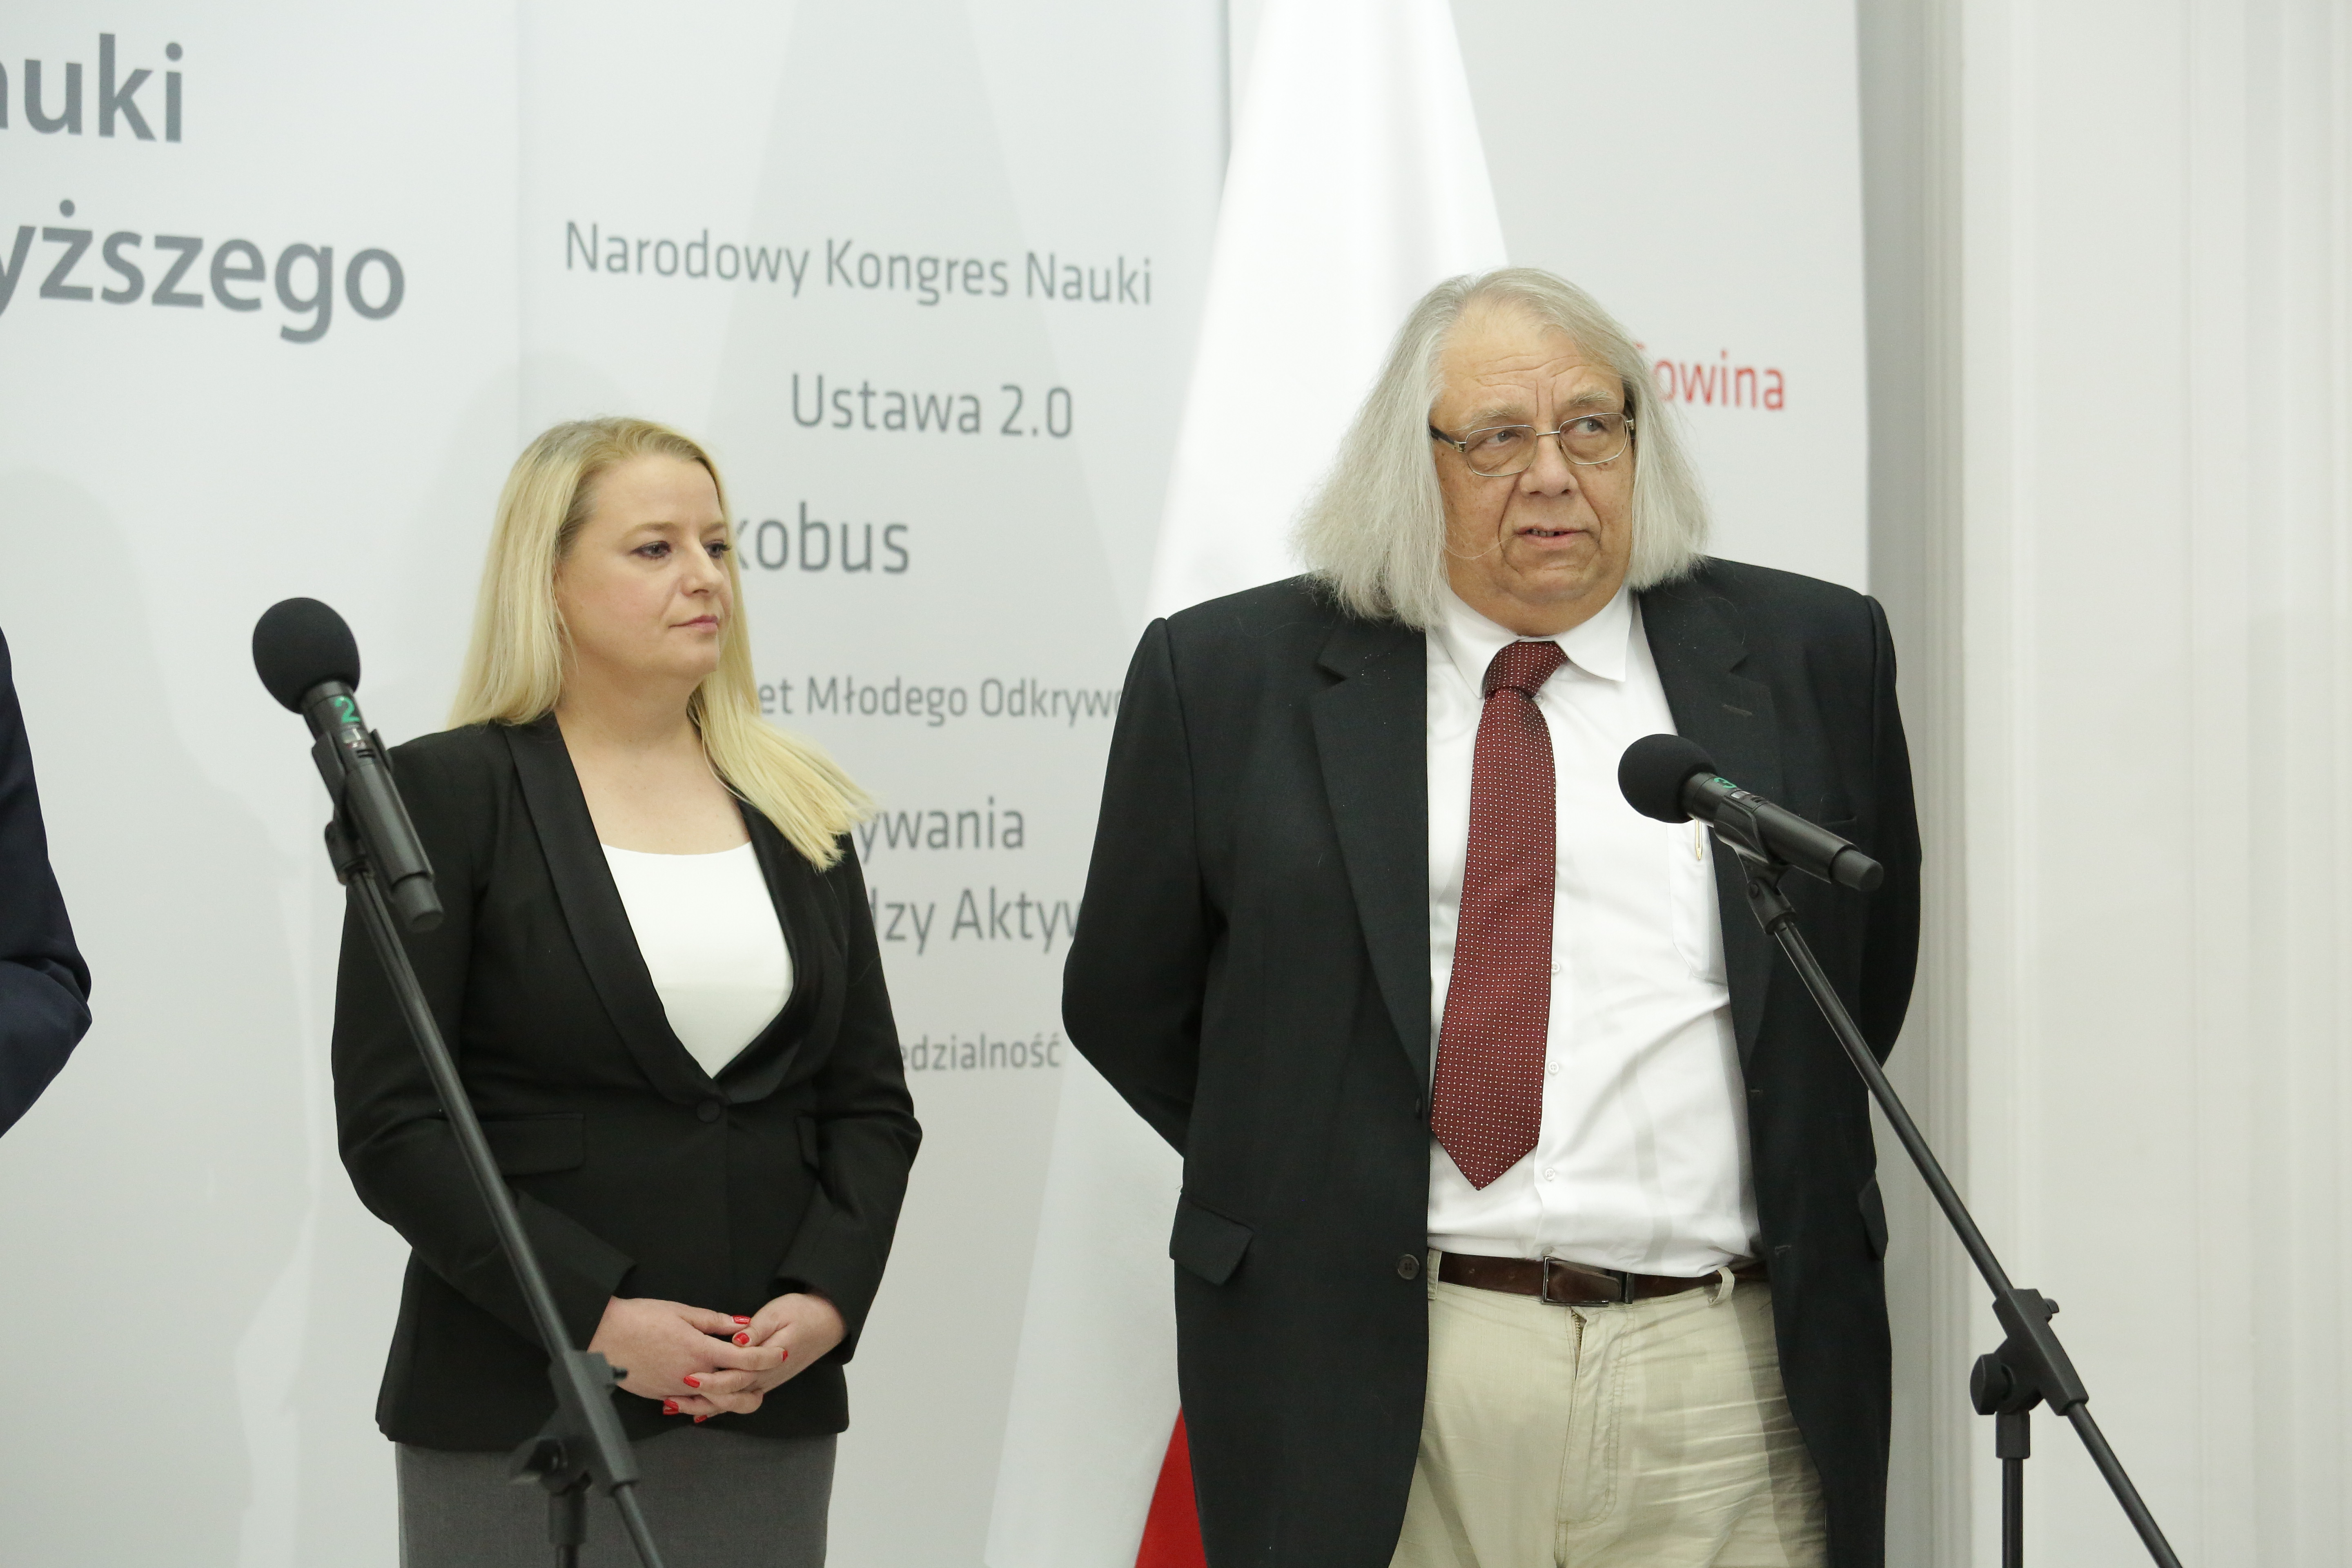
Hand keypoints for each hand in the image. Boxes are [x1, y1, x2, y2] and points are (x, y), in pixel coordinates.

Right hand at [587, 1297, 784, 1418]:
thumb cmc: (640, 1318)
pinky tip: (712, 1394)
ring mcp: (677, 1389)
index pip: (745, 1358)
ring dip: (733, 1399)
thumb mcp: (682, 1311)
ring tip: (745, 1389)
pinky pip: (691, 1405)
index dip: (767, 1356)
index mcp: (700, 1350)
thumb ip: (715, 1321)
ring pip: (714, 1404)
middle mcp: (692, 1375)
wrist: (603, 1336)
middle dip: (756, 1388)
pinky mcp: (663, 1396)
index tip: (780, 1353)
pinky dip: (706, 1402)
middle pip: (735, 1391)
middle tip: (768, 1378)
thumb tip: (741, 1324)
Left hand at [672, 1293, 846, 1416]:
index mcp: (769, 1360)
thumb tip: (737, 1341)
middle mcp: (766, 1378)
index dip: (711, 1380)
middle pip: (730, 1396)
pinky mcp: (763, 1383)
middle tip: (672, 1398)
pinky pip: (737, 1400)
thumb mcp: (779, 1313)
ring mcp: (765, 1383)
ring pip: (732, 1403)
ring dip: (703, 1407)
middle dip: (700, 1399)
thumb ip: (757, 1330)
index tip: (688, 1377)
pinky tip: (696, 1410)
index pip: (736, 1377)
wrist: (828, 1322)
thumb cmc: (802, 1313)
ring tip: (675, 1405)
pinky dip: (716, 1406)